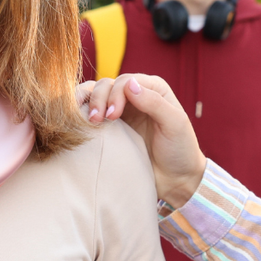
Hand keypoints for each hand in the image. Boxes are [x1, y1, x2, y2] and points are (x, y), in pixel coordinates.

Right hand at [78, 74, 206, 208]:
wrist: (175, 179)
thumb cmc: (180, 151)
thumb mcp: (175, 124)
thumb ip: (154, 102)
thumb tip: (129, 85)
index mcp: (153, 88)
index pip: (125, 81)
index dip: (114, 94)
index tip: (112, 115)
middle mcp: (135, 94)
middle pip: (107, 85)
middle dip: (98, 99)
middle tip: (96, 120)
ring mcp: (121, 110)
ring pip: (95, 94)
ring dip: (88, 103)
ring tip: (87, 121)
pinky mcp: (111, 126)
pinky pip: (92, 111)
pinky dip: (82, 112)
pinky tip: (80, 122)